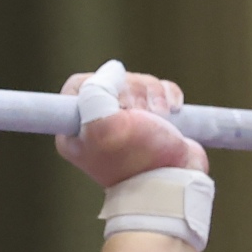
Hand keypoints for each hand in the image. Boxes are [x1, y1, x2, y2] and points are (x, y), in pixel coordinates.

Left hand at [56, 64, 207, 186]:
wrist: (175, 182)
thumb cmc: (138, 159)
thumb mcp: (104, 125)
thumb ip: (96, 91)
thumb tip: (113, 69)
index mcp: (76, 130)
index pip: (80, 85)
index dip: (102, 86)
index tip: (117, 107)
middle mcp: (99, 124)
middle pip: (114, 80)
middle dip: (135, 92)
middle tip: (142, 116)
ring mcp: (127, 121)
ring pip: (139, 83)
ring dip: (155, 95)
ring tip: (161, 118)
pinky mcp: (153, 118)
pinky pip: (160, 90)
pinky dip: (169, 96)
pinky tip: (172, 111)